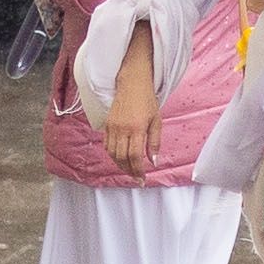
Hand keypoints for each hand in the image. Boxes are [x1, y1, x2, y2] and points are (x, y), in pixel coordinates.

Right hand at [104, 34, 161, 177]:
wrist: (132, 83)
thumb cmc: (147, 101)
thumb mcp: (156, 120)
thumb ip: (154, 141)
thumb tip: (153, 161)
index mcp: (136, 128)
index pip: (135, 156)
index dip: (138, 170)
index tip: (142, 179)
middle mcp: (122, 129)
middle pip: (122, 157)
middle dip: (129, 170)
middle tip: (136, 178)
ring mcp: (112, 127)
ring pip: (112, 153)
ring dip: (120, 165)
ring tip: (129, 170)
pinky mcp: (106, 125)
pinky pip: (107, 145)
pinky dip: (112, 155)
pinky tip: (120, 158)